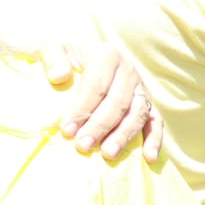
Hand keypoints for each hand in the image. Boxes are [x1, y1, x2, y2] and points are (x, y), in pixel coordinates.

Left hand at [38, 41, 162, 160]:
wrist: (76, 53)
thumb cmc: (61, 55)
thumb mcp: (50, 46)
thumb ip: (52, 57)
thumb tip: (60, 76)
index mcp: (106, 53)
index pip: (96, 84)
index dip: (82, 108)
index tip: (66, 130)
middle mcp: (127, 69)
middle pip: (117, 101)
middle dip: (100, 126)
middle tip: (82, 146)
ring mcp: (140, 86)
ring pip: (137, 113)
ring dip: (123, 135)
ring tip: (107, 154)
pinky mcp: (146, 101)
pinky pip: (155, 120)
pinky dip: (155, 138)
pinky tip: (149, 157)